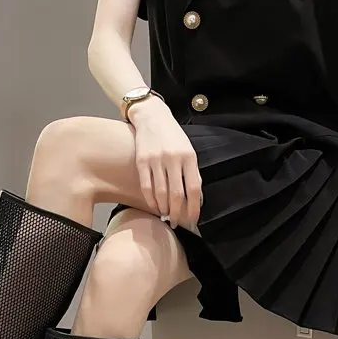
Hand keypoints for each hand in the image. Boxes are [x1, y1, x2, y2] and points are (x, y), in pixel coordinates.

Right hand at [128, 97, 202, 230]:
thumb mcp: (188, 150)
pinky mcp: (142, 162)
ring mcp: (156, 160)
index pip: (193, 188)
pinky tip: (154, 206)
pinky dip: (151, 201)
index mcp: (189, 156)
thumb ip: (191, 172)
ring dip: (163, 208)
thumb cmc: (172, 136)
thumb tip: (195, 198)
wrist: (152, 117)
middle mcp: (173, 158)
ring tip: (165, 215)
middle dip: (177, 213)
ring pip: (160, 193)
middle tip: (176, 222)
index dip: (194, 207)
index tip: (193, 219)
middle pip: (176, 194)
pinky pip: (146, 187)